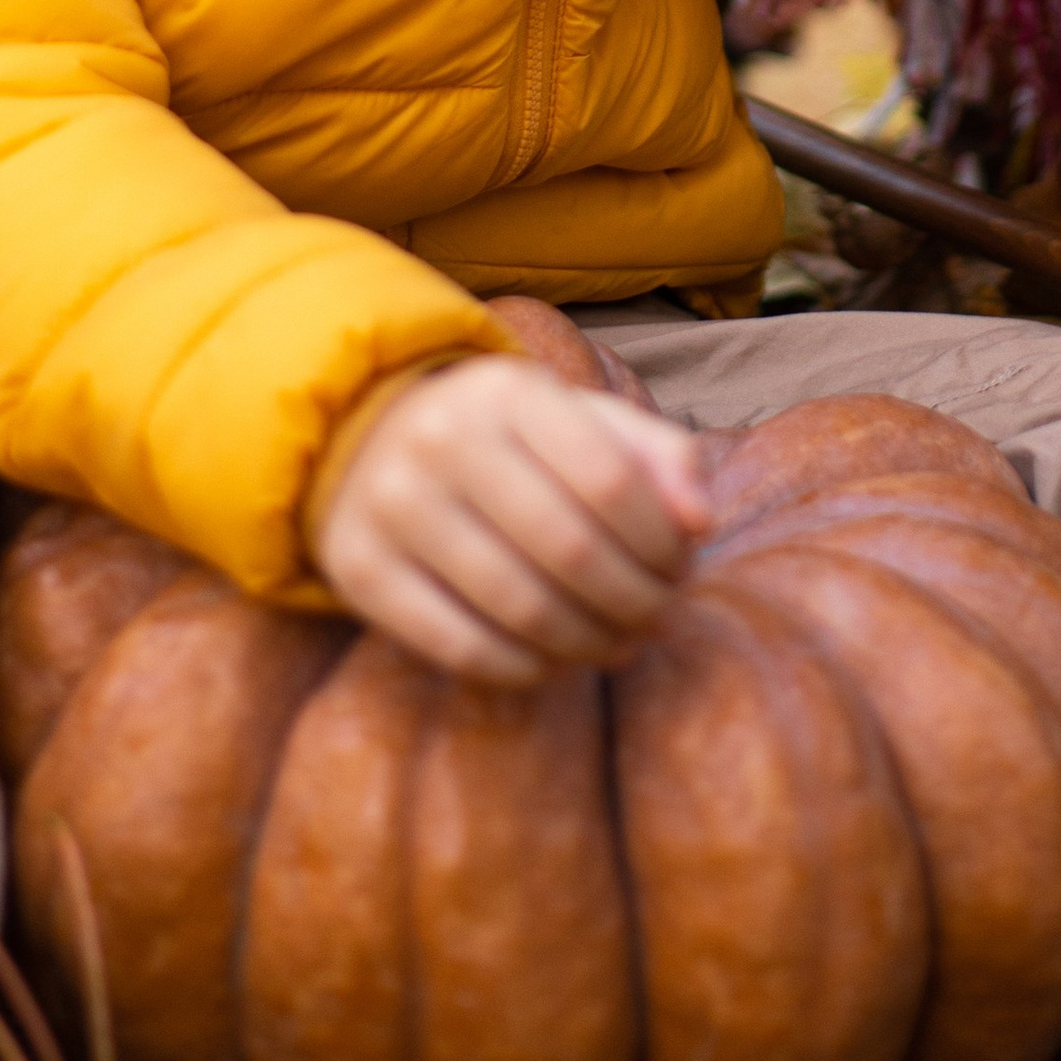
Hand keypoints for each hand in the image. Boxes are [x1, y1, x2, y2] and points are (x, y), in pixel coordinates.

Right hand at [314, 357, 712, 684]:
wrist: (367, 441)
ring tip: (618, 647)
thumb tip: (700, 521)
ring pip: (519, 605)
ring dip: (588, 643)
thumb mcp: (578, 420)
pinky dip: (524, 669)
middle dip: (634, 601)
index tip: (681, 570)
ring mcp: (391, 505)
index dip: (660, 542)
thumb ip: (656, 456)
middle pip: (571, 549)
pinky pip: (460, 646)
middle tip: (658, 621)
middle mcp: (441, 439)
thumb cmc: (507, 440)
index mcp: (507, 391)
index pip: (612, 479)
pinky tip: (555, 663)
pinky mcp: (359, 570)